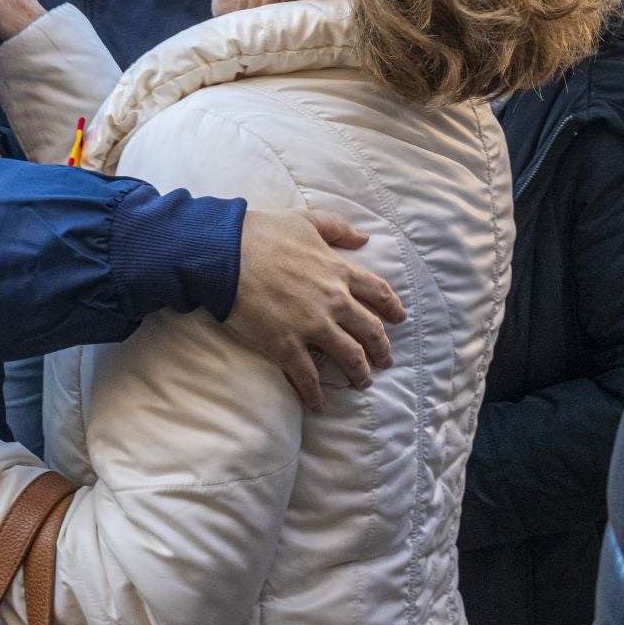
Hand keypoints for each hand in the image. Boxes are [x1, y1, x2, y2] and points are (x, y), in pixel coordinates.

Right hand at [232, 209, 405, 410]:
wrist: (224, 253)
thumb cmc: (261, 233)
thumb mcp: (305, 220)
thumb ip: (337, 228)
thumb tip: (364, 237)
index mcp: (338, 270)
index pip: (378, 292)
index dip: (392, 308)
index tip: (399, 319)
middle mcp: (333, 300)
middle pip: (370, 330)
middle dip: (381, 348)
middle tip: (386, 360)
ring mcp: (312, 325)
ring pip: (349, 356)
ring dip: (360, 372)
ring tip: (364, 383)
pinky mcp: (286, 345)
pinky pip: (308, 376)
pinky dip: (315, 393)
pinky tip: (318, 404)